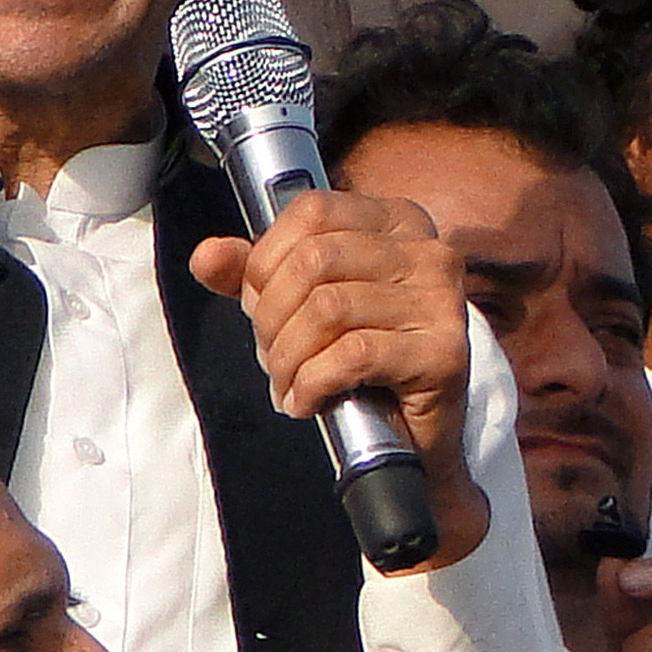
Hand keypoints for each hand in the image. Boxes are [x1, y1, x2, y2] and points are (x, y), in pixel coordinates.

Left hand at [190, 190, 486, 569]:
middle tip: (270, 354)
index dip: (268, 259)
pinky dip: (313, 383)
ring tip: (288, 382)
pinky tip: (307, 401)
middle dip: (272, 315)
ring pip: (329, 309)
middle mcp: (429, 252)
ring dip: (289, 356)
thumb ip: (254, 275)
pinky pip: (353, 355)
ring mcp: (442, 301)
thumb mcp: (300, 305)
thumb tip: (206, 256)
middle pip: (316, 260)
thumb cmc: (359, 362)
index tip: (258, 304)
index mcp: (398, 222)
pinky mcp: (444, 354)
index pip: (313, 211)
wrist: (415, 440)